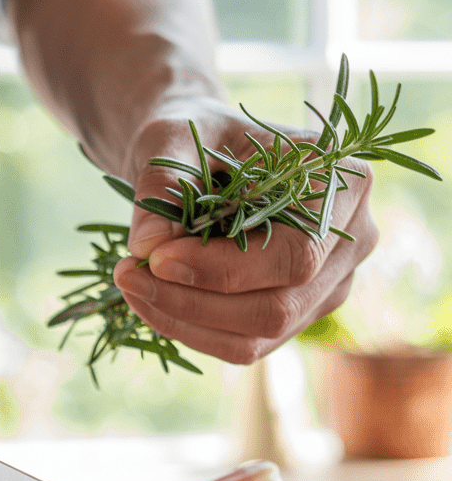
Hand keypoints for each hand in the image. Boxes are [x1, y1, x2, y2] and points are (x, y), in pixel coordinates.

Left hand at [110, 97, 378, 364]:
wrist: (200, 153)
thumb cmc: (197, 136)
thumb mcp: (174, 140)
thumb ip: (163, 184)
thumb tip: (146, 246)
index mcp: (343, 185)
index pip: (294, 255)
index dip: (222, 269)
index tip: (154, 259)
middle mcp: (351, 241)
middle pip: (279, 306)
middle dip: (194, 301)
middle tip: (128, 277)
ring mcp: (328, 286)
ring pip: (259, 335)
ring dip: (184, 321)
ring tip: (130, 285)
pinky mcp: (295, 315)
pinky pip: (242, 344)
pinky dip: (188, 329)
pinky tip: (149, 301)